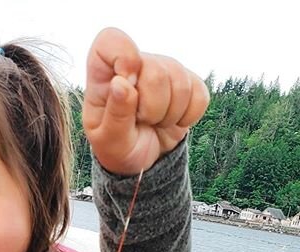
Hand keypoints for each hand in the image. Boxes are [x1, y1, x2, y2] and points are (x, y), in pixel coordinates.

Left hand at [83, 28, 208, 174]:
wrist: (141, 160)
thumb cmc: (117, 147)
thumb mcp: (108, 140)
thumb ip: (115, 114)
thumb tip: (121, 83)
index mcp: (104, 75)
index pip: (110, 40)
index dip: (124, 57)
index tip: (128, 85)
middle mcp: (135, 64)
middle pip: (155, 71)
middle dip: (152, 107)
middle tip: (141, 121)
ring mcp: (163, 69)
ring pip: (180, 82)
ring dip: (169, 114)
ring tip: (154, 122)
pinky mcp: (189, 82)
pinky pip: (199, 95)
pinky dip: (187, 116)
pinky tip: (171, 121)